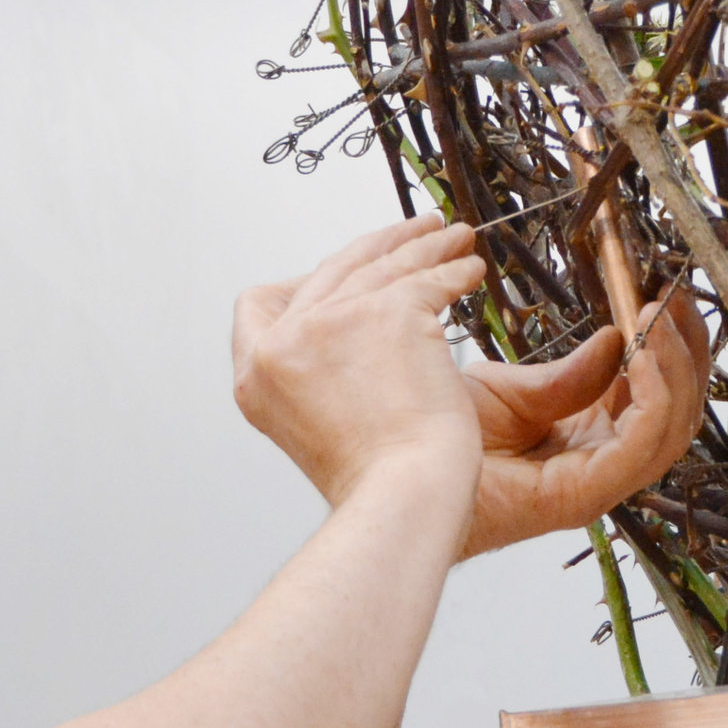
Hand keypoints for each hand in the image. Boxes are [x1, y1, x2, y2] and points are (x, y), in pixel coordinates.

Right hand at [232, 216, 487, 510]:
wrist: (403, 494)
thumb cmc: (375, 477)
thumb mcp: (312, 426)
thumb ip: (314, 376)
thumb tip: (344, 339)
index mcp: (258, 373)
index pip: (258, 305)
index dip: (302, 284)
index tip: (344, 281)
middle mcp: (286, 340)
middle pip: (332, 271)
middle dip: (378, 246)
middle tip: (412, 234)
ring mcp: (334, 321)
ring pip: (384, 264)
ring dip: (424, 245)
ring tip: (453, 239)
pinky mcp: (389, 312)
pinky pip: (428, 278)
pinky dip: (453, 270)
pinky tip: (469, 271)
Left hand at [455, 291, 710, 558]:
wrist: (403, 473)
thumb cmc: (444, 440)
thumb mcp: (512, 389)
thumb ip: (570, 374)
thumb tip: (615, 339)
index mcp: (591, 439)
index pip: (655, 394)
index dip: (668, 345)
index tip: (662, 295)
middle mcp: (604, 462)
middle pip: (677, 411)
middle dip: (685, 351)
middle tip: (675, 297)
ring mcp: (599, 481)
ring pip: (671, 427)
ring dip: (675, 366)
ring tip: (657, 316)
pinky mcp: (585, 493)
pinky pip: (642, 442)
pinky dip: (653, 395)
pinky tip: (640, 352)